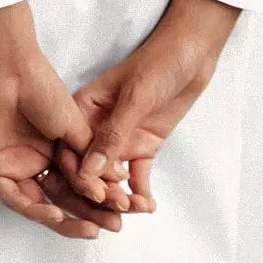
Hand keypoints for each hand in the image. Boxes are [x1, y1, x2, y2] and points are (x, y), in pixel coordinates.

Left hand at [0, 3, 126, 238]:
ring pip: (41, 205)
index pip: (80, 184)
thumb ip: (92, 155)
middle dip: (89, 215)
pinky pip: (16, 198)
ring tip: (91, 228)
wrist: (11, 72)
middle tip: (113, 227)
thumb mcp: (75, 126)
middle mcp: (36, 163)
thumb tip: (119, 180)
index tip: (125, 207)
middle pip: (63, 199)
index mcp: (55, 151)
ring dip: (66, 220)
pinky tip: (57, 215)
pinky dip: (36, 210)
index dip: (102, 198)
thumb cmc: (42, 89)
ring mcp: (15, 168)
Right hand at [53, 0, 242, 212]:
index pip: (69, 149)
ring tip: (137, 207)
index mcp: (84, 110)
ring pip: (111, 179)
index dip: (77, 175)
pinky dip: (140, 193)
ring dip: (120, 197)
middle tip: (118, 209)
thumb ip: (113, 134)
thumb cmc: (160, 63)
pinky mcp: (142, 147)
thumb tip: (89, 172)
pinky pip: (136, 177)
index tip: (95, 194)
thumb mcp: (136, 96)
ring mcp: (120, 140)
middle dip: (99, 194)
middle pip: (87, 171)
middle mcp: (96, 128)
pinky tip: (148, 205)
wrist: (193, 53)